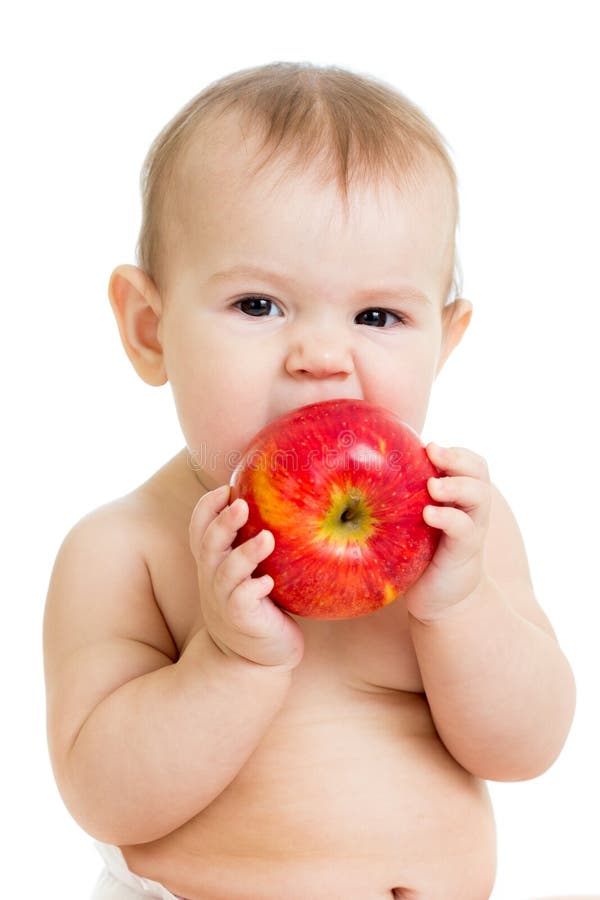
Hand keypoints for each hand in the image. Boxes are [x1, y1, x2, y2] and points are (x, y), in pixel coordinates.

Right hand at [188, 485, 303, 668]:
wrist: (251, 659)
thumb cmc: (255, 604)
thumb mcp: (245, 571)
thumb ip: (251, 540)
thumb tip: (280, 499)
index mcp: (213, 561)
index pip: (198, 528)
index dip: (207, 508)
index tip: (226, 488)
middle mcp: (213, 578)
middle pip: (208, 544)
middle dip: (222, 522)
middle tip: (242, 504)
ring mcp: (224, 600)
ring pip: (226, 572)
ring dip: (245, 554)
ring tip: (267, 538)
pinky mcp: (242, 620)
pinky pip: (242, 602)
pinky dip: (253, 589)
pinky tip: (268, 581)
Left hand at [404, 443, 491, 622]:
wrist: (441, 599)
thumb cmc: (418, 554)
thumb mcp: (409, 521)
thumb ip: (398, 498)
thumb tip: (351, 470)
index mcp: (456, 494)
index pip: (468, 461)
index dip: (454, 451)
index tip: (428, 445)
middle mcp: (469, 506)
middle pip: (479, 471)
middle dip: (457, 458)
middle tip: (433, 452)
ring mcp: (472, 528)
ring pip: (478, 496)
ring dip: (456, 485)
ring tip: (433, 485)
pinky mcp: (465, 551)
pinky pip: (464, 529)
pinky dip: (448, 517)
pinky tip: (429, 514)